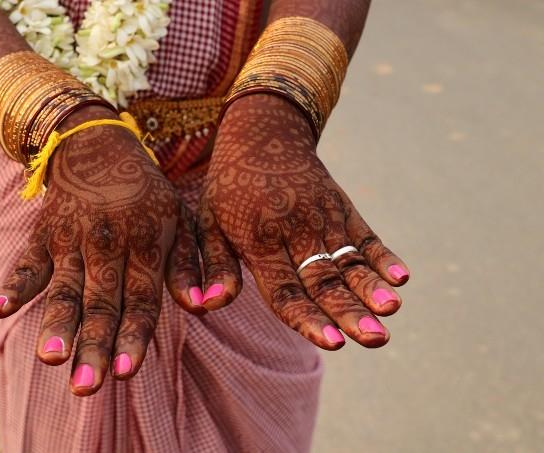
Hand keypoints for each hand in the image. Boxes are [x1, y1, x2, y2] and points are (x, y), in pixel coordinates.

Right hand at [0, 105, 192, 395]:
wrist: (100, 146)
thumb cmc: (149, 193)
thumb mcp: (181, 220)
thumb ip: (191, 265)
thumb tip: (204, 306)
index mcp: (145, 246)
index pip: (140, 301)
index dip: (133, 336)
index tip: (125, 372)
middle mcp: (108, 247)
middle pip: (101, 304)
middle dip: (95, 345)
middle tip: (86, 386)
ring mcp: (73, 241)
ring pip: (65, 289)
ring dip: (57, 324)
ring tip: (50, 357)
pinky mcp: (44, 235)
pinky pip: (27, 261)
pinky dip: (14, 284)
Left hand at [199, 94, 409, 349]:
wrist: (262, 134)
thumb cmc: (228, 187)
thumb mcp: (208, 223)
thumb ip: (213, 266)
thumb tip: (204, 307)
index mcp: (259, 240)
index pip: (286, 288)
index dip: (308, 317)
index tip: (332, 342)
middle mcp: (296, 230)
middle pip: (324, 279)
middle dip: (351, 312)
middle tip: (376, 338)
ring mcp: (323, 217)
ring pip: (349, 261)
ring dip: (372, 287)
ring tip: (393, 309)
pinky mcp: (342, 208)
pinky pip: (365, 236)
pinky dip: (383, 256)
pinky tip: (402, 276)